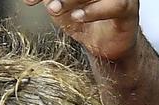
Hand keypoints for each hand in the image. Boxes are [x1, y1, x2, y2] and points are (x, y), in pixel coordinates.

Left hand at [26, 0, 140, 61]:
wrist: (105, 46)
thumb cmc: (85, 21)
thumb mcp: (60, 7)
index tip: (30, 0)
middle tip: (48, 4)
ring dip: (71, 0)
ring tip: (55, 9)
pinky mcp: (128, 9)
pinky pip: (115, 5)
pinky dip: (93, 11)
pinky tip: (78, 16)